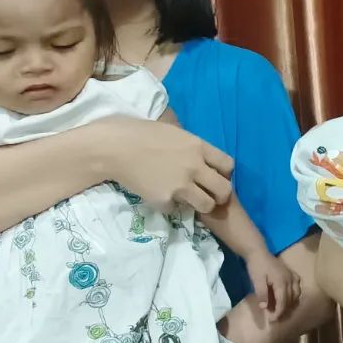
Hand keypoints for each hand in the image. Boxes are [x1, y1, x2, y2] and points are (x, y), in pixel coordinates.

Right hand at [93, 118, 233, 212]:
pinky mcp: (165, 200)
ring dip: (199, 204)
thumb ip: (191, 147)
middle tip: (207, 195)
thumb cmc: (139, 133)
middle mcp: (195, 166)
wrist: (113, 148)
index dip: (224, 173)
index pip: (228, 165)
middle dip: (219, 195)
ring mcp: (181, 185)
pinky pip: (176, 209)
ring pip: (207, 205)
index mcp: (198, 146)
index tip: (214, 176)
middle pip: (225, 190)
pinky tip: (159, 195)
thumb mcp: (174, 132)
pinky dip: (170, 206)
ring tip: (186, 199)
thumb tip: (201, 157)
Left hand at [247, 251, 300, 322]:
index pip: (283, 302)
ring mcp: (292, 276)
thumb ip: (261, 294)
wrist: (258, 252)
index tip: (272, 321)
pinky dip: (295, 292)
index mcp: (281, 283)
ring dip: (291, 303)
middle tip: (275, 317)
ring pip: (297, 293)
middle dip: (284, 310)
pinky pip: (298, 285)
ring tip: (282, 308)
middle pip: (291, 300)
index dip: (278, 313)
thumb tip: (264, 308)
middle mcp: (290, 280)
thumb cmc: (256, 267)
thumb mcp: (256, 281)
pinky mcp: (291, 273)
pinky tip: (289, 295)